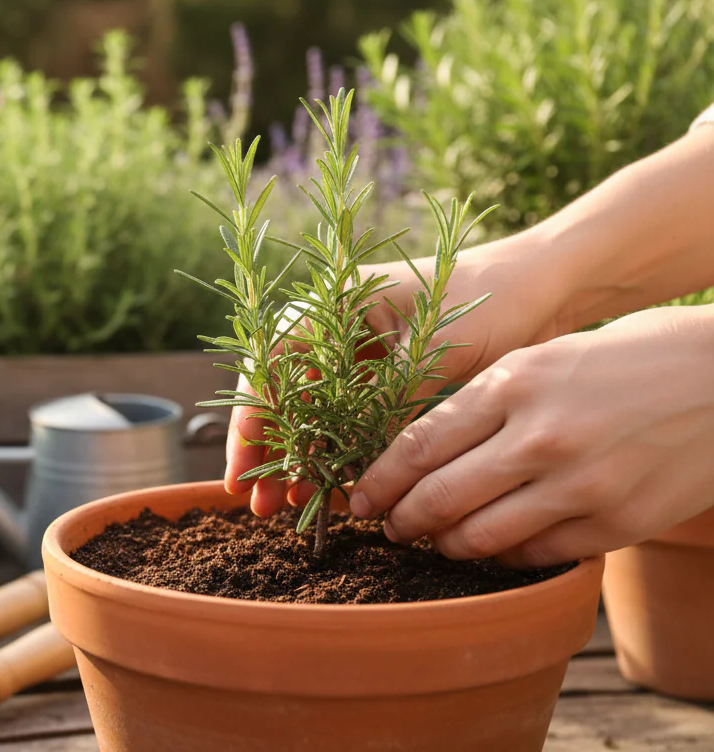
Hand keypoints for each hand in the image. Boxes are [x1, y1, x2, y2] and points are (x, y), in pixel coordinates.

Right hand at [226, 235, 572, 515]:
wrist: (546, 285)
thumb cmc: (491, 298)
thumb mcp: (435, 353)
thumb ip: (388, 405)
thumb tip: (359, 473)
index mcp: (332, 306)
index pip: (267, 366)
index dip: (251, 422)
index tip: (245, 472)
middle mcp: (333, 331)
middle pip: (278, 395)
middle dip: (268, 451)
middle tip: (264, 506)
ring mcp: (356, 358)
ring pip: (308, 414)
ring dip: (298, 460)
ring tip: (295, 507)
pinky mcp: (382, 382)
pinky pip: (345, 424)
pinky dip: (336, 456)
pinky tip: (334, 492)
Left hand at [350, 304, 713, 566]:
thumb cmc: (626, 358)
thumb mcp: (546, 357)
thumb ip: (485, 399)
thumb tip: (421, 448)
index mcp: (514, 383)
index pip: (420, 444)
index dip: (380, 480)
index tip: (360, 498)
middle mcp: (540, 435)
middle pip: (440, 497)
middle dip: (402, 520)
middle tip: (388, 526)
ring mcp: (581, 484)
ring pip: (481, 537)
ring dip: (447, 545)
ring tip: (436, 541)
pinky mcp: (618, 521)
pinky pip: (537, 554)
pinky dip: (505, 557)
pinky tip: (496, 547)